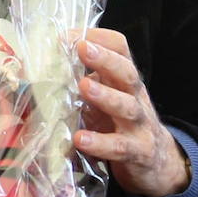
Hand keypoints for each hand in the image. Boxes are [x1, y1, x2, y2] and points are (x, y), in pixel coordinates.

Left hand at [74, 28, 189, 196]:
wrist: (157, 162)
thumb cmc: (120, 123)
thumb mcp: (106, 98)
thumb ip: (83, 83)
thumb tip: (40, 70)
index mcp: (124, 79)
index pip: (120, 48)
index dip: (99, 38)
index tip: (72, 35)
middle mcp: (135, 97)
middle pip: (127, 73)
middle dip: (106, 59)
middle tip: (84, 48)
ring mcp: (139, 124)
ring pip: (126, 106)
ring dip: (105, 95)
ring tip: (83, 87)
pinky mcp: (137, 152)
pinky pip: (119, 146)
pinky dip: (100, 142)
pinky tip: (81, 139)